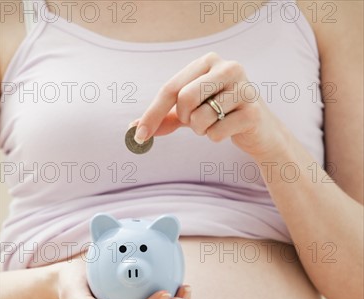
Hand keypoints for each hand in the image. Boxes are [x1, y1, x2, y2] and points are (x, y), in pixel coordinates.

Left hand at [129, 51, 288, 159]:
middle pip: (184, 99)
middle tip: (195, 122)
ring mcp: (243, 88)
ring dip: (201, 130)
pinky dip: (215, 138)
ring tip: (215, 124)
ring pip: (200, 118)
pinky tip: (229, 130)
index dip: (152, 113)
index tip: (138, 135)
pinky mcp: (252, 112)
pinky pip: (216, 133)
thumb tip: (135, 128)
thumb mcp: (192, 112)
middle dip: (184, 119)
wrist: (260, 130)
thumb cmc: (222, 115)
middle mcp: (228, 67)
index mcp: (209, 61)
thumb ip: (166, 116)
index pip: (171, 88)